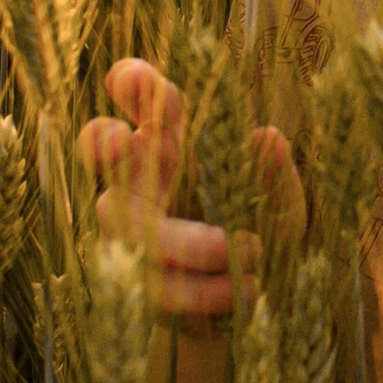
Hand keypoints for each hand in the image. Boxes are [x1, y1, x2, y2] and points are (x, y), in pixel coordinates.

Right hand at [75, 56, 303, 326]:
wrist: (249, 303)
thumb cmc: (258, 234)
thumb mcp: (281, 208)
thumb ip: (276, 177)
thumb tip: (267, 138)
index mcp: (178, 144)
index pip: (150, 103)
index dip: (134, 85)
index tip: (133, 79)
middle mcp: (144, 178)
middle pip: (101, 147)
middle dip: (103, 139)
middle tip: (122, 140)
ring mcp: (130, 228)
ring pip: (123, 223)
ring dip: (188, 241)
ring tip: (247, 250)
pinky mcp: (133, 279)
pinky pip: (153, 281)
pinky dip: (203, 288)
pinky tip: (244, 290)